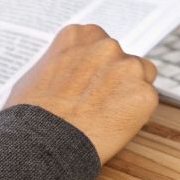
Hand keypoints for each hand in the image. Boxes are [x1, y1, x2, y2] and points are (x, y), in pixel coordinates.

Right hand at [3, 24, 158, 162]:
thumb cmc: (31, 114)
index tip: (91, 84)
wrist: (40, 144)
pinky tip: (113, 127)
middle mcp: (107, 45)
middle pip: (124, 59)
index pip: (102, 46)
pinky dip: (136, 115)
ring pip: (142, 77)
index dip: (98, 69)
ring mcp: (128, 67)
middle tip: (98, 104)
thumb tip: (70, 72)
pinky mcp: (143, 94)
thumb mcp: (38, 72)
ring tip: (105, 117)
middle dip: (116, 80)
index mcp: (81, 35)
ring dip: (130, 93)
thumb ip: (64, 63)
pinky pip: (147, 103)